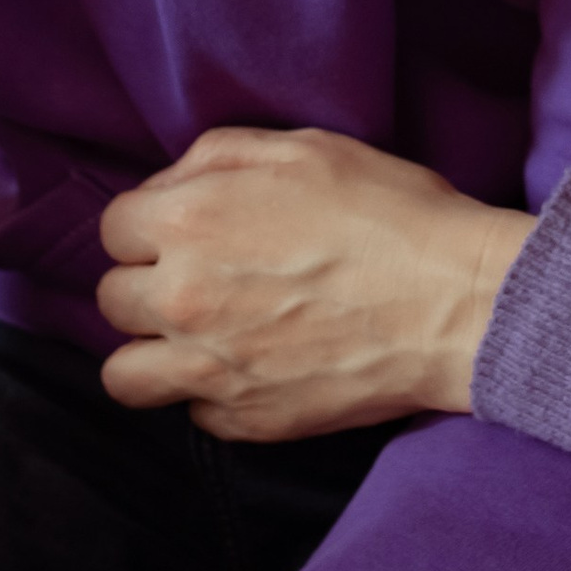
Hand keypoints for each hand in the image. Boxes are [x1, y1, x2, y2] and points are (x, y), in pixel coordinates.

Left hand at [97, 128, 529, 439]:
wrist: (458, 304)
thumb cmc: (390, 215)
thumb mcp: (303, 149)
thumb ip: (216, 157)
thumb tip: (171, 186)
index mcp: (187, 222)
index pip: (115, 228)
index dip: (153, 224)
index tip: (189, 230)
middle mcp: (182, 300)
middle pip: (112, 299)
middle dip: (148, 284)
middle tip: (202, 280)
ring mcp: (210, 369)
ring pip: (125, 374)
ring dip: (153, 353)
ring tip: (198, 338)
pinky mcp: (245, 420)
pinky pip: (190, 414)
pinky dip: (211, 394)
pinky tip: (253, 368)